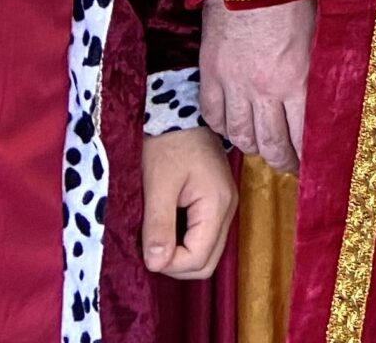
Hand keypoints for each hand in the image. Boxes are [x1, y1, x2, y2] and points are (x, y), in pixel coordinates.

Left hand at [140, 126, 236, 279]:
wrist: (180, 110)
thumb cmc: (168, 143)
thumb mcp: (158, 184)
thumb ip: (159, 226)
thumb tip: (156, 265)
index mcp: (217, 205)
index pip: (199, 259)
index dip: (170, 264)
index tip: (146, 250)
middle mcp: (228, 209)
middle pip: (207, 261)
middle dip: (176, 264)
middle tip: (151, 247)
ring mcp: (225, 205)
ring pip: (207, 250)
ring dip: (180, 253)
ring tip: (157, 236)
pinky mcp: (217, 201)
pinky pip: (204, 235)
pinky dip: (185, 240)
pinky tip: (167, 226)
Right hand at [199, 0, 314, 173]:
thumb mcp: (319, 34)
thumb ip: (318, 70)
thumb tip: (329, 99)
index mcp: (296, 79)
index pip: (303, 137)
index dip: (308, 158)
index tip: (313, 166)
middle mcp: (263, 89)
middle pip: (271, 145)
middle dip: (283, 161)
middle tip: (290, 165)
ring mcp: (233, 83)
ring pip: (241, 136)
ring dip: (254, 147)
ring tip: (265, 149)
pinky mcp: (210, 73)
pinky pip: (214, 115)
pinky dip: (224, 127)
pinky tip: (235, 127)